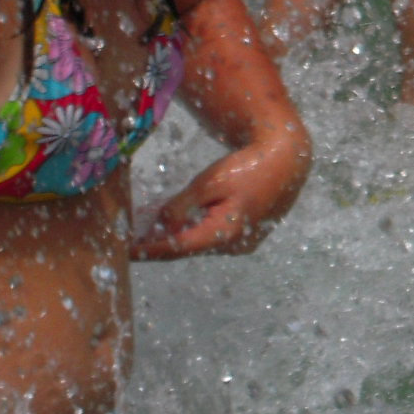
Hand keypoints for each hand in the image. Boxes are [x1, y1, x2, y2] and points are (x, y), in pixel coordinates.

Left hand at [132, 139, 306, 259]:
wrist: (288, 160)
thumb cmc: (249, 166)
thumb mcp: (210, 181)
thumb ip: (181, 206)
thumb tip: (160, 227)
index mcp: (225, 233)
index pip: (177, 248)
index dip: (149, 250)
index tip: (125, 253)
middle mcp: (234, 245)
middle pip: (189, 249)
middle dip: (161, 245)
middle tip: (132, 240)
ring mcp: (243, 243)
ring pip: (201, 244)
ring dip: (178, 238)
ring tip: (151, 232)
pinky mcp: (248, 237)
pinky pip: (214, 239)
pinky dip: (196, 233)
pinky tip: (182, 224)